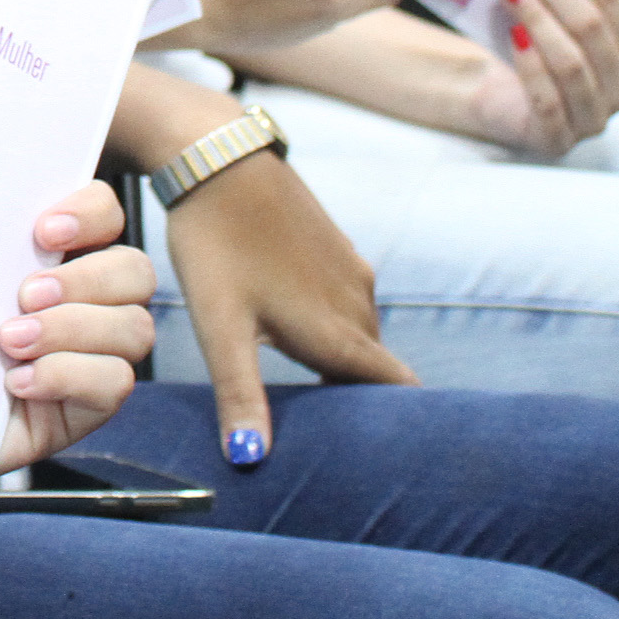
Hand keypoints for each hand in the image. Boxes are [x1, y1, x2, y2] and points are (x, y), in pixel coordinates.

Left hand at [0, 183, 157, 470]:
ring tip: (10, 342)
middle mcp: (86, 299)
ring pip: (135, 327)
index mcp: (54, 254)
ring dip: (70, 329)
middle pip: (135, 270)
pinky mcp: (90, 405)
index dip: (89, 212)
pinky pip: (115, 381)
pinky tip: (18, 381)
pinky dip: (66, 375)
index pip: (104, 211)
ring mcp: (94, 354)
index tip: (42, 232)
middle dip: (85, 279)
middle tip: (25, 295)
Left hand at [153, 147, 411, 467]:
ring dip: (348, 363)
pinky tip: (299, 333)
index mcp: (338, 334)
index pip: (399, 390)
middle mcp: (357, 304)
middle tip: (344, 439)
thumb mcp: (221, 325)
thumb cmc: (217, 244)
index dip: (400, 424)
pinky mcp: (336, 248)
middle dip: (366, 402)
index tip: (396, 454)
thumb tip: (249, 460)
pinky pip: (349, 302)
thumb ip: (240, 393)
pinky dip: (335, 327)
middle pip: (379, 369)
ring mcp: (350, 272)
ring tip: (320, 395)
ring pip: (362, 333)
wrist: (220, 158)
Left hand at [457, 0, 618, 158]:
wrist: (503, 102)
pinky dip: (530, 64)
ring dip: (537, 18)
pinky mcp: (560, 140)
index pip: (610, 0)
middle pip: (591, 26)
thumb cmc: (535, 49)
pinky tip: (512, 35)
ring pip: (571, 61)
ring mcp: (597, 119)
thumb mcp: (556, 19)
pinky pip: (548, 100)